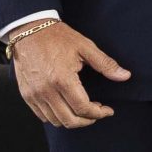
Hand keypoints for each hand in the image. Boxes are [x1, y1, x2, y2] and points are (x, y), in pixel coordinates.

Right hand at [8, 20, 129, 128]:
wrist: (29, 30)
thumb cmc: (57, 37)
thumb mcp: (85, 47)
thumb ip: (106, 64)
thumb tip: (125, 76)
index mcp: (62, 80)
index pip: (83, 108)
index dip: (99, 113)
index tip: (108, 110)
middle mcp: (46, 90)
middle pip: (69, 120)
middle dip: (88, 120)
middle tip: (97, 112)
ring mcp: (34, 94)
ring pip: (55, 121)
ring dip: (72, 119)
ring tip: (82, 109)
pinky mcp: (26, 94)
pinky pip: (42, 115)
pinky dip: (56, 116)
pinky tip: (66, 106)